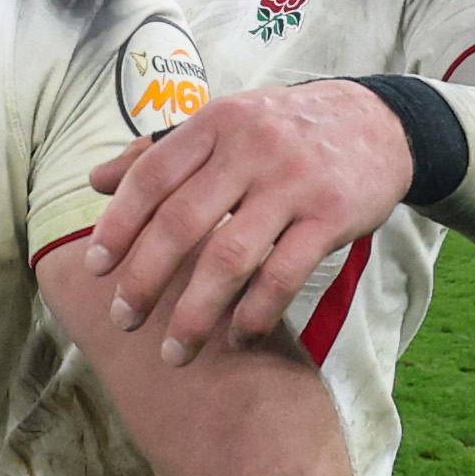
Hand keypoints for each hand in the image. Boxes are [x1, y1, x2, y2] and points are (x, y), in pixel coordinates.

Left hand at [85, 83, 410, 364]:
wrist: (379, 124)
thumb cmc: (285, 131)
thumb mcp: (225, 125)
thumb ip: (161, 153)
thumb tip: (95, 181)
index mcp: (216, 123)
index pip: (152, 176)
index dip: (119, 225)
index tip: (94, 268)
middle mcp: (251, 149)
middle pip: (182, 222)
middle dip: (145, 279)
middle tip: (123, 319)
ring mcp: (294, 183)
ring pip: (229, 258)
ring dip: (195, 313)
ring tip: (174, 351)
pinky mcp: (332, 217)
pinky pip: (283, 275)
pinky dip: (255, 312)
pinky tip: (236, 337)